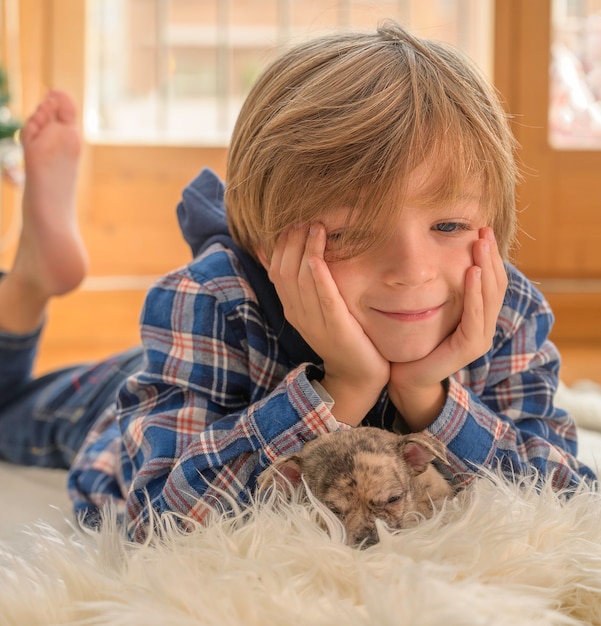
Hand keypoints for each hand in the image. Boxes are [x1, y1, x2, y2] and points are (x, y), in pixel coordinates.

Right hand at [268, 223, 388, 424]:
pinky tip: (317, 258)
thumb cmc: (344, 337)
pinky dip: (318, 277)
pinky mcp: (336, 327)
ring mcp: (315, 322)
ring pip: (300, 280)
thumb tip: (300, 255)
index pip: (276, 269)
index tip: (293, 221)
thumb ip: (308, 286)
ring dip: (306, 249)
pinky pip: (323, 298)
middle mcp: (298, 314)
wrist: (358, 375)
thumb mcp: (320, 309)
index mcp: (292, 308)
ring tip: (316, 227)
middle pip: (285, 270)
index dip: (282, 243)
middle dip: (293, 241)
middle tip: (305, 217)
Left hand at [388, 227, 507, 429]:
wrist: (405, 375)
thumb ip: (440, 288)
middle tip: (484, 230)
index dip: (490, 256)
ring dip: (486, 268)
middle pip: (495, 284)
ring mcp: (479, 337)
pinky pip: (474, 316)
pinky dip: (474, 293)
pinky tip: (471, 273)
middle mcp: (483, 325)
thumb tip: (435, 254)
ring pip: (489, 297)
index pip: (492, 280)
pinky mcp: (469, 348)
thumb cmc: (416, 340)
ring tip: (481, 244)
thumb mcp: (431, 307)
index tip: (481, 229)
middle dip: (491, 256)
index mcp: (477, 315)